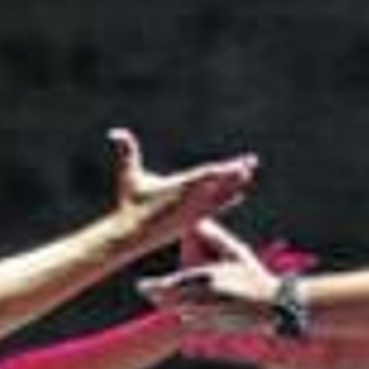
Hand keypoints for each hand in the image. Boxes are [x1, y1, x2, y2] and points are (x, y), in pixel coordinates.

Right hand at [109, 128, 258, 255]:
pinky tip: (239, 195)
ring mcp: (193, 212)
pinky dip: (228, 200)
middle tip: (252, 162)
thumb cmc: (130, 203)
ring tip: (249, 175)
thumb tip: (116, 133)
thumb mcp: (128, 176)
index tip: (242, 163)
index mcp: (181, 188)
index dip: (226, 170)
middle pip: (219, 185)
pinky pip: (215, 208)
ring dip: (235, 185)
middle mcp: (191, 201)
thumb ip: (126, 153)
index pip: (209, 176)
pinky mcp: (192, 220)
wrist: (131, 235)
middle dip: (236, 173)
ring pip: (220, 197)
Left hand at [138, 215, 281, 327]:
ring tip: (158, 299)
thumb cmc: (254, 276)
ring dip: (169, 306)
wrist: (272, 308)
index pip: (171, 286)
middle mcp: (203, 302)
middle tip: (145, 291)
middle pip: (169, 303)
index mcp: (206, 281)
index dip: (153, 287)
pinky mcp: (214, 328)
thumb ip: (214, 237)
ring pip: (179, 314)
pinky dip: (186, 316)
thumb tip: (197, 221)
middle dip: (157, 297)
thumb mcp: (236, 253)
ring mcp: (208, 318)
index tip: (140, 286)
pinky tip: (183, 312)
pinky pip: (193, 323)